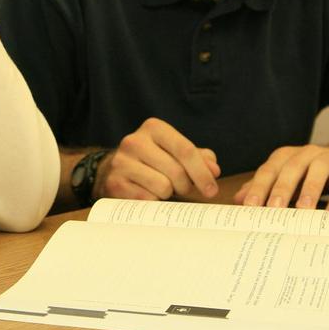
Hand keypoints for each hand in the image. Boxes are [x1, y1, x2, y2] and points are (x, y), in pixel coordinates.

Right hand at [95, 118, 220, 201]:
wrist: (116, 170)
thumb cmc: (154, 160)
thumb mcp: (176, 152)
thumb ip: (199, 158)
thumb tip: (213, 170)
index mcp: (154, 127)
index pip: (185, 150)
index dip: (202, 173)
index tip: (212, 190)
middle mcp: (134, 141)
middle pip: (176, 171)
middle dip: (187, 186)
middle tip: (183, 188)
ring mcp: (121, 162)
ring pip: (163, 187)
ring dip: (169, 194)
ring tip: (164, 189)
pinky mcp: (115, 183)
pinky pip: (147, 199)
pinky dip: (154, 201)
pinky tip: (149, 194)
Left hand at [233, 144, 328, 210]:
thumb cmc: (309, 175)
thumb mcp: (286, 179)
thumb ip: (263, 188)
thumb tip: (238, 200)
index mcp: (286, 156)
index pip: (269, 170)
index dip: (259, 187)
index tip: (250, 207)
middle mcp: (307, 154)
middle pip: (291, 169)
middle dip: (281, 189)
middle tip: (273, 209)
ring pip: (317, 172)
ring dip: (309, 191)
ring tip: (303, 210)